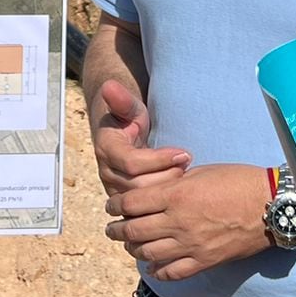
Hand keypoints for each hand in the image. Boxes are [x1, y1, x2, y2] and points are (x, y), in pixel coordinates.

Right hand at [90, 79, 189, 195]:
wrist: (119, 129)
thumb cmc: (127, 115)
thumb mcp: (128, 105)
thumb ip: (122, 99)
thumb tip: (110, 86)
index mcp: (106, 149)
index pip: (132, 163)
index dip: (160, 159)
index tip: (184, 152)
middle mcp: (107, 172)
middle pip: (140, 186)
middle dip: (167, 175)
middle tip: (188, 164)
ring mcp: (114, 189)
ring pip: (143, 200)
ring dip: (167, 188)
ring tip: (185, 174)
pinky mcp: (125, 201)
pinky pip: (144, 210)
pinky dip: (162, 202)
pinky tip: (178, 189)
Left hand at [104, 163, 267, 280]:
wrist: (270, 206)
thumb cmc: (238, 181)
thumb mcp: (201, 172)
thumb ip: (174, 184)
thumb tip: (155, 191)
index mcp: (176, 195)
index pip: (132, 203)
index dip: (115, 204)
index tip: (110, 206)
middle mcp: (178, 222)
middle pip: (134, 231)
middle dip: (117, 230)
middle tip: (111, 229)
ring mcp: (191, 245)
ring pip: (148, 253)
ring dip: (134, 250)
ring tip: (130, 245)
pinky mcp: (204, 261)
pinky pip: (172, 272)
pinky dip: (157, 271)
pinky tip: (152, 266)